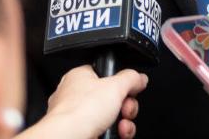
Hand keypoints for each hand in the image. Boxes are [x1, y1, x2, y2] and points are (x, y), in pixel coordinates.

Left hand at [24, 66, 147, 138]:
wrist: (69, 138)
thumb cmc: (80, 110)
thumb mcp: (116, 85)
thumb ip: (131, 78)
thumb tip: (139, 77)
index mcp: (79, 77)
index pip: (105, 75)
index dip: (121, 83)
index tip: (130, 90)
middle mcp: (75, 95)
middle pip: (111, 98)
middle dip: (125, 106)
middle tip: (125, 109)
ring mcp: (77, 117)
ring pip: (108, 117)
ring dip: (123, 122)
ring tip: (122, 125)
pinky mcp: (80, 133)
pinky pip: (103, 130)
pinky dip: (113, 133)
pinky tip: (116, 134)